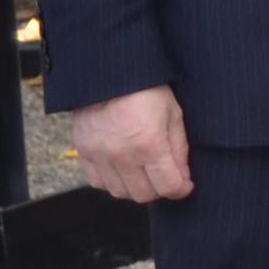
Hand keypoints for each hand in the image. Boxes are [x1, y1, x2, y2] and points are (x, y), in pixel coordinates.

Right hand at [71, 85, 193, 201]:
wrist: (110, 74)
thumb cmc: (146, 89)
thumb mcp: (173, 114)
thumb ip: (179, 149)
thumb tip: (183, 177)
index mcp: (149, 144)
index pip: (168, 187)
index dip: (181, 189)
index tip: (185, 184)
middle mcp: (122, 154)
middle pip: (143, 195)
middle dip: (159, 189)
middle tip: (164, 176)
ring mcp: (100, 154)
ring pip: (119, 192)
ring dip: (135, 187)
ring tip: (143, 172)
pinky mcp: (83, 150)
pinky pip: (97, 182)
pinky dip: (111, 180)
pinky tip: (122, 168)